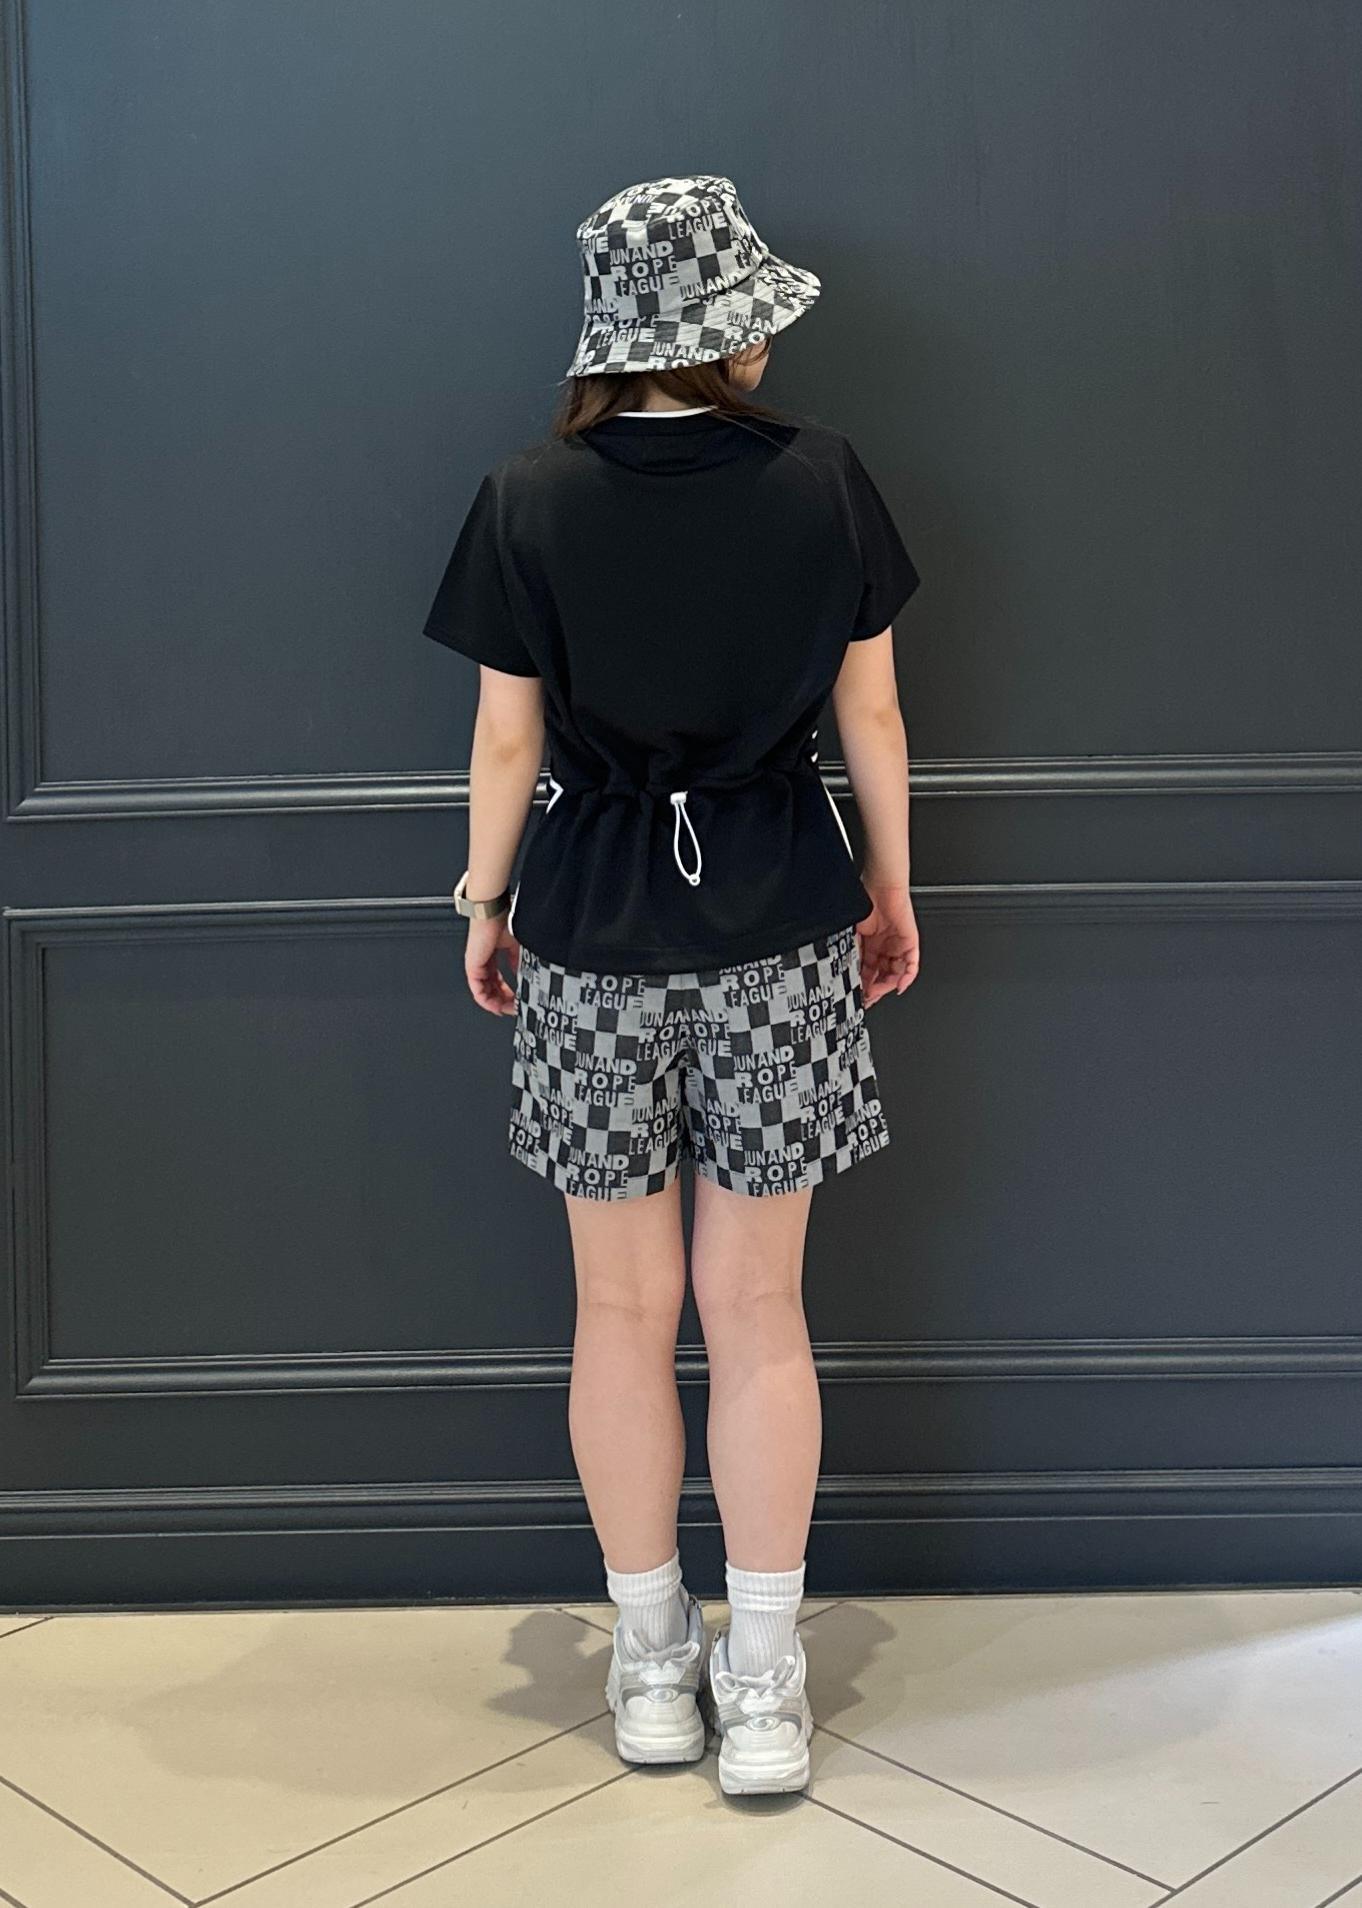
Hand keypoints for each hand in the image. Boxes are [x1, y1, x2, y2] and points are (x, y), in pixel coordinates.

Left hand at [465, 912, 520, 1015]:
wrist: (492, 911)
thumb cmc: (503, 921)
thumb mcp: (517, 946)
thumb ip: (518, 961)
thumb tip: (524, 975)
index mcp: (493, 955)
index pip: (499, 979)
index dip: (508, 992)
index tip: (518, 1000)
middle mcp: (483, 962)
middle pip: (491, 988)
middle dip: (504, 1001)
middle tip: (514, 1009)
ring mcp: (476, 966)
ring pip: (484, 992)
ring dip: (497, 1003)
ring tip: (508, 1010)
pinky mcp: (472, 967)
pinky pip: (477, 991)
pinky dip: (487, 1001)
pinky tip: (497, 1006)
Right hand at [857, 883, 918, 1006]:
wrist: (881, 886)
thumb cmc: (865, 901)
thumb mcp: (852, 934)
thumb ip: (851, 953)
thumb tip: (843, 974)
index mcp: (870, 945)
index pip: (867, 972)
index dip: (862, 986)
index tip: (857, 997)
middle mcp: (884, 948)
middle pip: (881, 976)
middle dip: (873, 990)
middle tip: (866, 999)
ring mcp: (898, 946)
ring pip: (895, 974)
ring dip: (886, 986)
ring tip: (877, 993)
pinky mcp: (910, 943)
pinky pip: (912, 966)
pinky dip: (906, 978)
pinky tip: (899, 986)